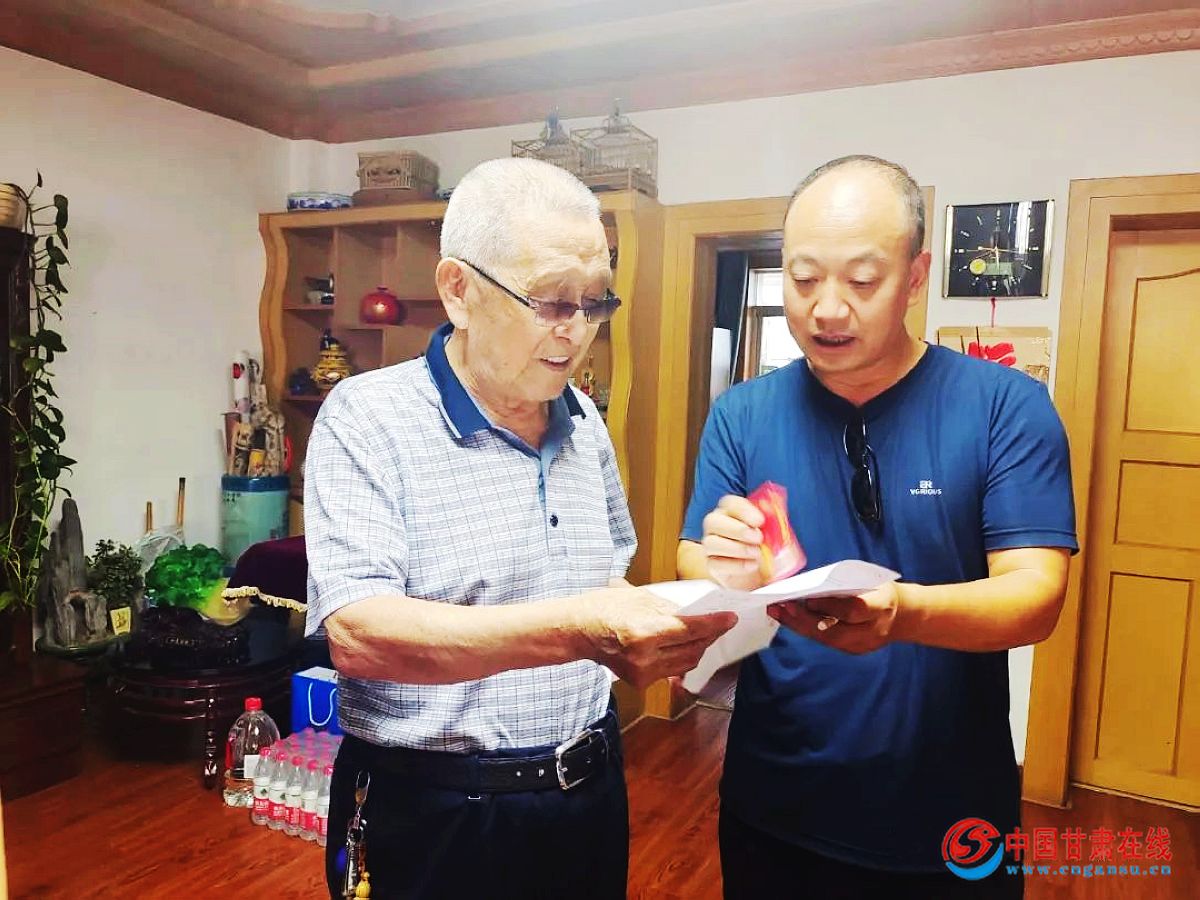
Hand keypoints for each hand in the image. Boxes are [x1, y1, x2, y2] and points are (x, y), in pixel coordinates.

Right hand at [575, 587, 737, 687]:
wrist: (579, 631)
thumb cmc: (605, 607)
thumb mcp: (641, 597)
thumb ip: (672, 609)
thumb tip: (699, 613)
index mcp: (644, 632)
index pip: (690, 630)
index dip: (714, 624)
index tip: (731, 618)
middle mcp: (645, 657)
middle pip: (693, 649)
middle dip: (711, 635)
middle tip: (722, 623)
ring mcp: (642, 673)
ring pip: (686, 663)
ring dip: (700, 648)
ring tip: (707, 633)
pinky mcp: (641, 682)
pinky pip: (672, 670)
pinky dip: (682, 657)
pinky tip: (686, 646)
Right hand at [700, 494, 766, 590]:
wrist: (760, 572)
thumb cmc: (765, 545)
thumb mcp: (774, 531)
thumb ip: (773, 518)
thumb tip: (774, 503)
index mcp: (730, 511)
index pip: (729, 503)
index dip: (743, 510)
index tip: (760, 520)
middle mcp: (716, 525)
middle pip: (713, 521)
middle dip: (737, 529)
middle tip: (758, 538)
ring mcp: (711, 545)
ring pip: (711, 543)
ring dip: (737, 548)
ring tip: (757, 553)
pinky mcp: (711, 564)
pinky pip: (716, 563)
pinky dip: (736, 565)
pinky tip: (752, 565)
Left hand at [767, 582, 905, 654]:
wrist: (902, 616)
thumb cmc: (880, 590)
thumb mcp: (870, 579)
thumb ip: (845, 583)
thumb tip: (811, 584)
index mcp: (881, 606)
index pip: (855, 610)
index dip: (830, 606)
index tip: (808, 599)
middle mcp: (872, 630)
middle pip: (834, 631)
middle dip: (804, 620)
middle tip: (780, 606)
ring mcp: (863, 645)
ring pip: (826, 639)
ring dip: (799, 626)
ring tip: (777, 612)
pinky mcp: (853, 650)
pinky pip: (827, 641)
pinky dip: (807, 629)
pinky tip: (790, 619)